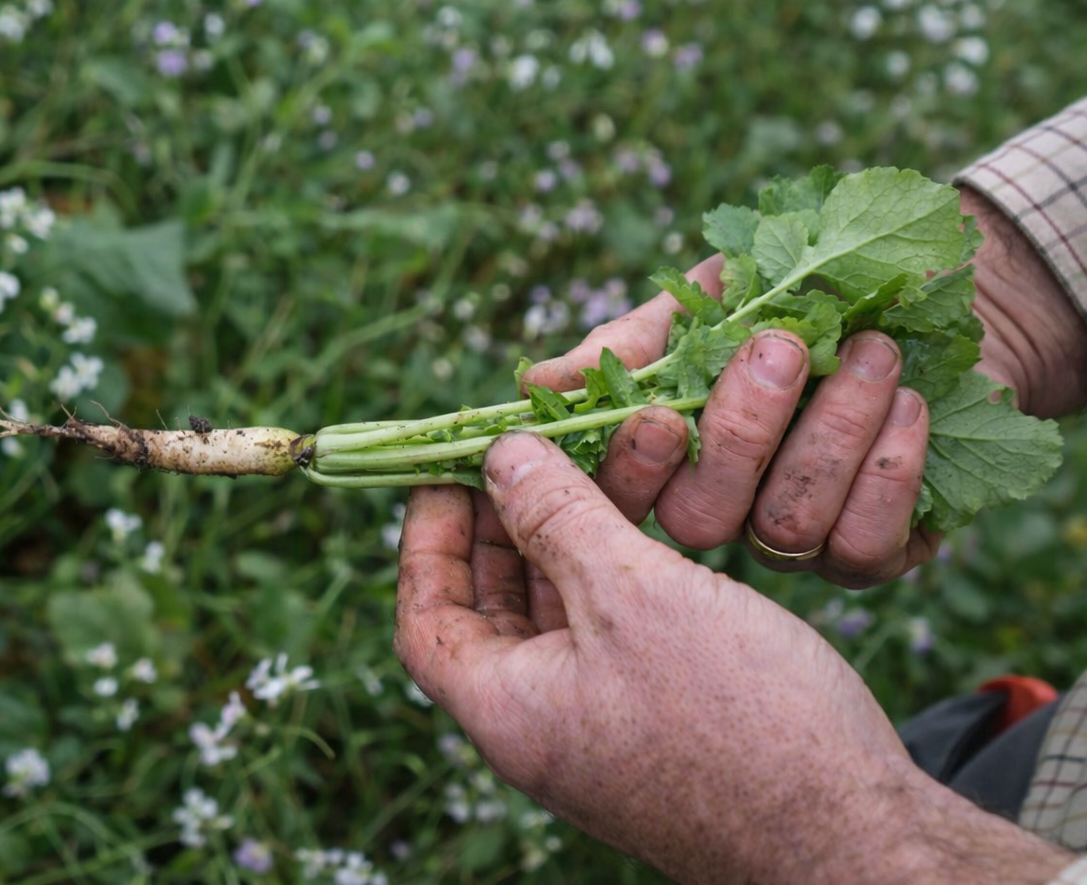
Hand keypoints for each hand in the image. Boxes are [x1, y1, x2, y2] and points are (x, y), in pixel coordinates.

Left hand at [394, 432, 1075, 884]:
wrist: (859, 840)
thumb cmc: (739, 722)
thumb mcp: (631, 595)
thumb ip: (556, 518)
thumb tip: (500, 455)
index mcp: (508, 710)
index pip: (427, 617)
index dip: (427, 539)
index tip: (450, 470)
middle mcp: (543, 726)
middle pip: (495, 605)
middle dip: (517, 517)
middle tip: (543, 446)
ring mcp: (604, 729)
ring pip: (566, 609)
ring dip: (584, 529)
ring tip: (629, 453)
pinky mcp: (663, 723)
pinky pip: (619, 629)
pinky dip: (628, 566)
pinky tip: (667, 515)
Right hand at [523, 255, 937, 587]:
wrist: (902, 300)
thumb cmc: (786, 298)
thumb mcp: (700, 304)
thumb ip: (628, 346)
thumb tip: (536, 387)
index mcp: (661, 461)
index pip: (619, 492)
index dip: (636, 466)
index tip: (663, 412)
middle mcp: (718, 513)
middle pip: (701, 520)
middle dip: (743, 431)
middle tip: (784, 345)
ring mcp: (789, 545)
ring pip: (786, 526)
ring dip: (833, 433)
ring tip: (873, 351)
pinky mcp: (868, 556)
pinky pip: (865, 545)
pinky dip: (888, 473)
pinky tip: (908, 405)